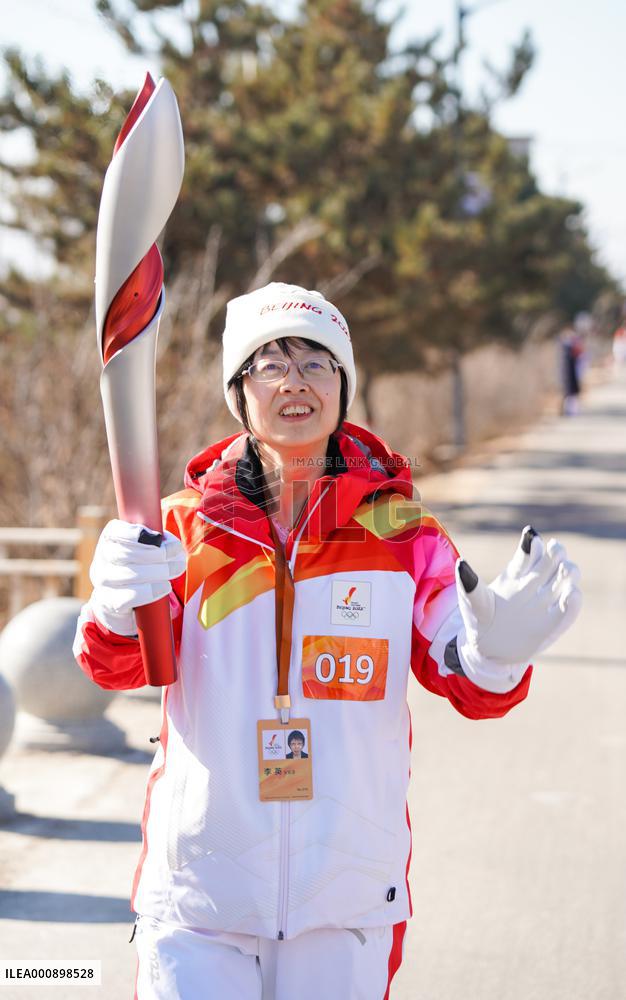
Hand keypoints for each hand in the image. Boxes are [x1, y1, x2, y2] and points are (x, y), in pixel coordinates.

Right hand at [89, 519, 185, 635]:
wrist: (122, 596)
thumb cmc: (140, 564)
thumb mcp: (146, 546)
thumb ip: (157, 540)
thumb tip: (172, 545)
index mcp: (110, 538)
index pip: (117, 532)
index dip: (138, 535)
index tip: (159, 538)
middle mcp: (102, 558)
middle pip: (126, 554)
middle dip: (157, 555)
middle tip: (177, 558)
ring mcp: (102, 581)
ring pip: (130, 575)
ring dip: (159, 573)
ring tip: (174, 571)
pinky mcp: (108, 601)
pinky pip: (129, 597)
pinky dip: (151, 592)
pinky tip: (164, 587)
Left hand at [454, 526, 581, 680]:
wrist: (487, 651)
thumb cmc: (479, 620)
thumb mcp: (472, 602)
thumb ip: (470, 584)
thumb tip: (461, 564)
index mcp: (516, 575)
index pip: (528, 554)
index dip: (532, 545)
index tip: (532, 539)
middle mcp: (534, 585)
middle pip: (553, 561)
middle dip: (557, 553)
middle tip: (556, 550)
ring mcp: (546, 603)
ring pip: (566, 579)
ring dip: (569, 571)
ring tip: (564, 570)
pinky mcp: (553, 624)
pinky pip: (569, 610)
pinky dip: (574, 600)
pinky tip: (571, 594)